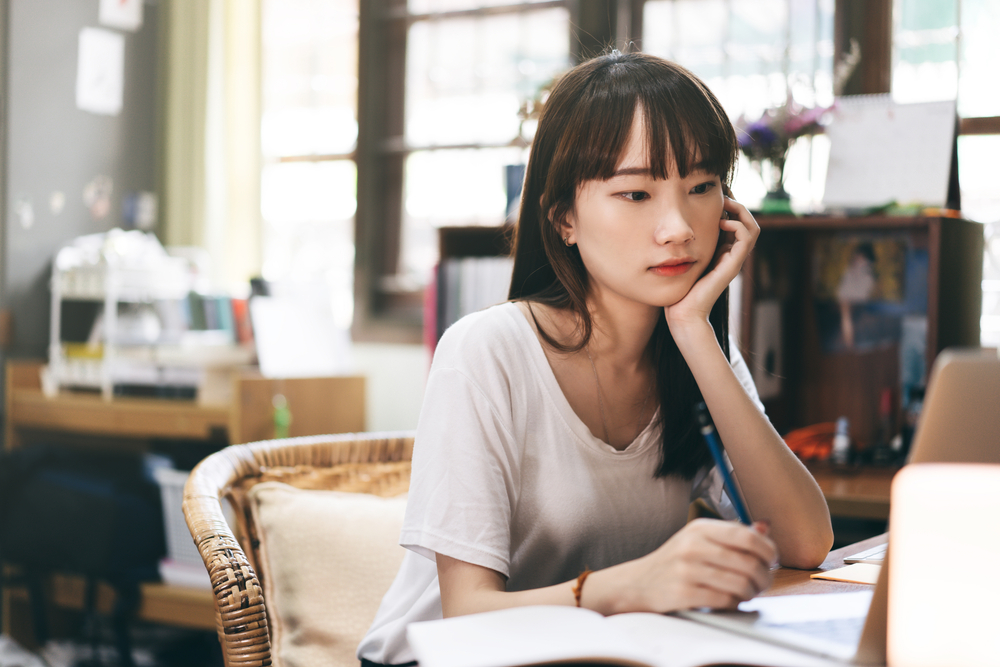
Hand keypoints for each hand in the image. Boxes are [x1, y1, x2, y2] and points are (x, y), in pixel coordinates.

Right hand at [619, 518, 775, 612]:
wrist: (638, 583)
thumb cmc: (675, 562)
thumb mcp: (698, 539)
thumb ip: (731, 534)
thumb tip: (764, 527)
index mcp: (699, 528)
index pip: (747, 535)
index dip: (767, 549)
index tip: (771, 559)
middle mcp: (692, 546)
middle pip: (748, 562)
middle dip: (764, 576)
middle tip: (763, 582)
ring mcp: (686, 570)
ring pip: (740, 583)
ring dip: (751, 592)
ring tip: (748, 592)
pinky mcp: (683, 593)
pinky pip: (725, 600)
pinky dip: (734, 603)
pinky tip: (730, 600)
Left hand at [663, 190, 758, 332]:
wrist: (683, 315)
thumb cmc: (678, 290)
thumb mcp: (679, 260)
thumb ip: (681, 246)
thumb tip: (669, 228)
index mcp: (721, 253)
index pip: (735, 222)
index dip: (727, 206)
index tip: (712, 194)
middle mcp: (730, 255)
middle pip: (747, 221)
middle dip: (736, 204)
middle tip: (721, 194)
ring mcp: (733, 260)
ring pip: (752, 227)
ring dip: (740, 211)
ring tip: (724, 204)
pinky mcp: (732, 265)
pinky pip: (746, 238)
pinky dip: (737, 225)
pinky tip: (721, 222)